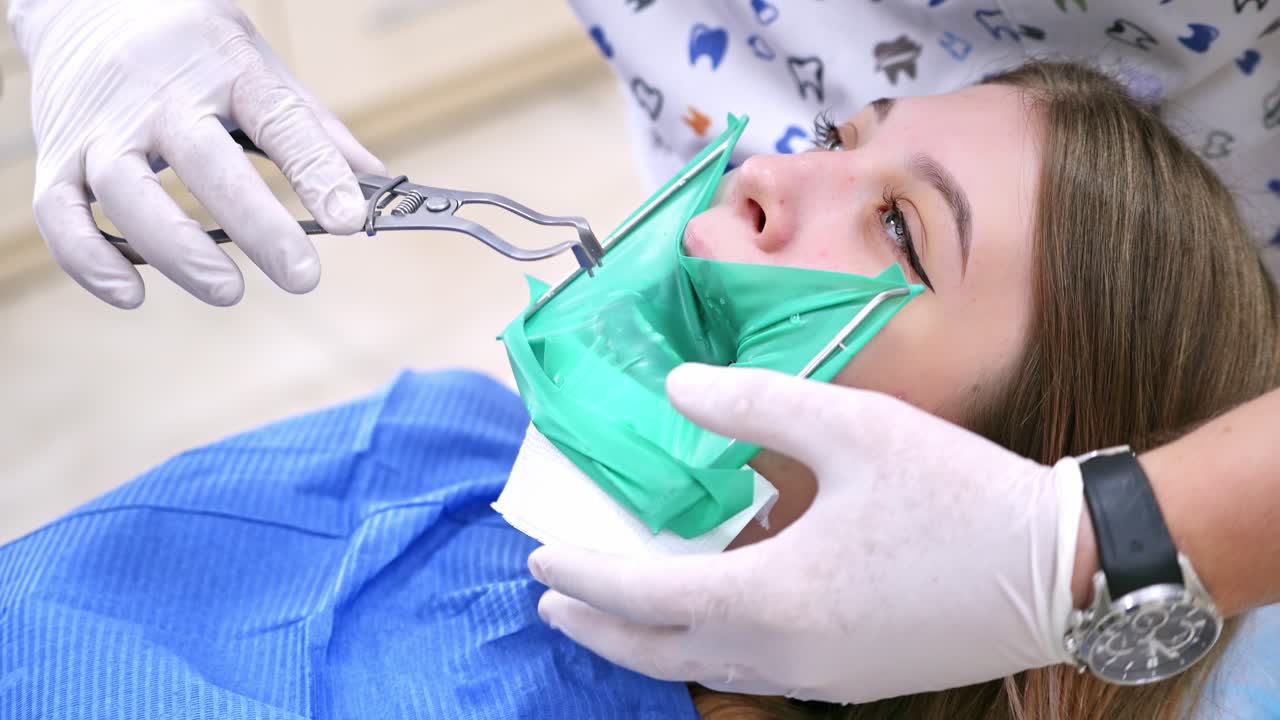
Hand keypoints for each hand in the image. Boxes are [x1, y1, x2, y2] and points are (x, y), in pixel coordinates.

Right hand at [9, 0, 384, 306]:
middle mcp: (157, 94)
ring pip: (126, 194)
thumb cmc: (191, 44)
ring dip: (177, 251)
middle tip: (302, 276)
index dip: (316, 171)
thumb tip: (374, 187)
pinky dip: (91, 261)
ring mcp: (101, 125)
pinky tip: (132, 294)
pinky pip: (60, 215)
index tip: (352, 221)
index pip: (277, 119)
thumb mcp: (257, 64)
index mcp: (223, 66)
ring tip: (229, 289)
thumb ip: (310, 128)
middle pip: (205, 162)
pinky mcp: (59, 155)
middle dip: (257, 225)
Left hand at [528, 363, 1084, 703]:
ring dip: (648, 640)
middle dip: (596, 626)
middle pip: (661, 651)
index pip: (645, 596)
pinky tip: (717, 607)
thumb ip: (753, 404)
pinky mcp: (856, 679)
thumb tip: (675, 389)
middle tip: (550, 600)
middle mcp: (787, 653)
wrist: (1065, 569)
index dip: (585, 575)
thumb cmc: (958, 494)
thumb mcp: (853, 427)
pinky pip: (758, 666)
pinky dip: (712, 642)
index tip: (539, 557)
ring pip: (707, 664)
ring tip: (614, 609)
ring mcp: (823, 678)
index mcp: (774, 595)